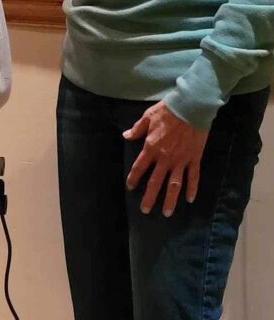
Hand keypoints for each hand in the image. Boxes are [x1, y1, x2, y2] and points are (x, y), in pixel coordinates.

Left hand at [123, 100, 208, 216]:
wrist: (191, 107)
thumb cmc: (168, 111)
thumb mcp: (147, 117)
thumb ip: (137, 129)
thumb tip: (126, 136)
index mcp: (151, 148)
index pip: (139, 168)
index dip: (134, 178)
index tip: (131, 187)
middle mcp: (165, 158)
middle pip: (155, 182)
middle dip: (149, 197)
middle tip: (145, 210)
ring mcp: (180, 160)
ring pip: (174, 185)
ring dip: (170, 200)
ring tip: (167, 212)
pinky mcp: (194, 159)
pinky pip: (193, 177)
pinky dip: (192, 188)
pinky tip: (190, 199)